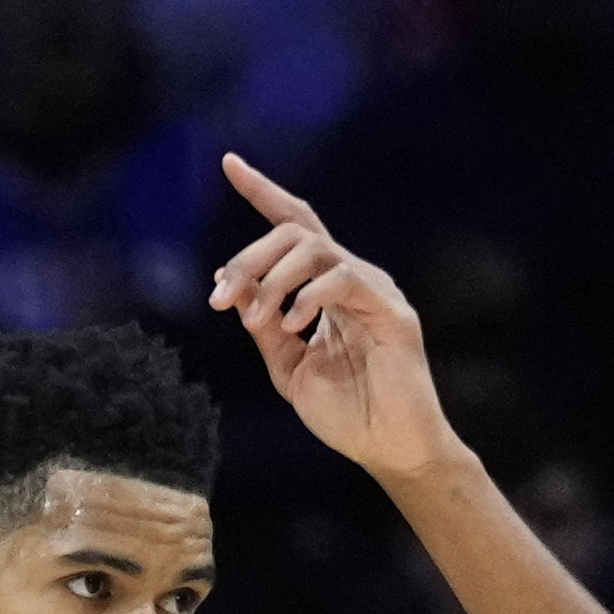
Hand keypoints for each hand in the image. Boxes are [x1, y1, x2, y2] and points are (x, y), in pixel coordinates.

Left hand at [203, 156, 456, 482]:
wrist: (388, 451)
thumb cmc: (346, 414)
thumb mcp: (289, 368)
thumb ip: (265, 326)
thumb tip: (235, 290)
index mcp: (327, 288)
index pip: (295, 226)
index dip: (263, 191)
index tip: (229, 162)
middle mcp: (352, 279)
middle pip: (296, 232)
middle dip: (249, 257)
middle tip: (220, 296)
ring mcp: (376, 290)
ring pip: (315, 248)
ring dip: (272, 278)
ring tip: (255, 320)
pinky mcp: (393, 312)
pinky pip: (344, 279)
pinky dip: (309, 295)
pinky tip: (292, 323)